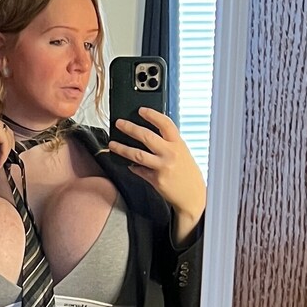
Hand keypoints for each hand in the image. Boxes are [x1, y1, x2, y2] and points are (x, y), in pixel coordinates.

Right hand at [0, 110, 14, 176]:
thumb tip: (1, 157)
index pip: (1, 131)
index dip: (4, 147)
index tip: (0, 159)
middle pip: (7, 132)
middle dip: (7, 149)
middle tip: (2, 161)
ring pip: (8, 136)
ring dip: (6, 152)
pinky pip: (5, 140)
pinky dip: (4, 152)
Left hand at [108, 107, 206, 223]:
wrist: (193, 196)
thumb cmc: (188, 174)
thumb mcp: (182, 153)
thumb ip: (169, 143)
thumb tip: (151, 135)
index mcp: (178, 143)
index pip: (165, 124)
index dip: (152, 115)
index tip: (141, 110)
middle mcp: (170, 153)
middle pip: (146, 137)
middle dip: (130, 128)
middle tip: (119, 124)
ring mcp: (162, 167)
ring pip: (138, 154)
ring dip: (122, 148)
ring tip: (113, 145)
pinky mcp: (156, 180)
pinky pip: (139, 171)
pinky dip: (132, 167)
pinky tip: (128, 165)